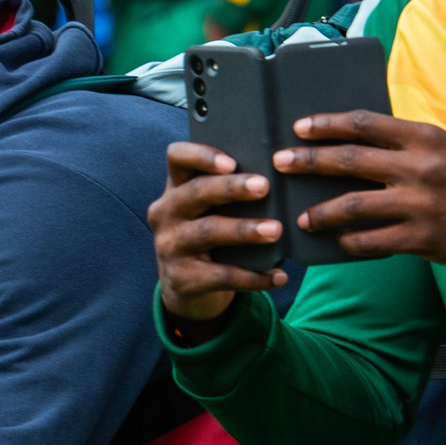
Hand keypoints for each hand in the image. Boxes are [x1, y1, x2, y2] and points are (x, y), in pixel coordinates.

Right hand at [150, 141, 288, 329]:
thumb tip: (280, 178)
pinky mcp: (181, 279)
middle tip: (263, 187)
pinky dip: (254, 276)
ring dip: (244, 230)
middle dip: (231, 188)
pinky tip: (279, 276)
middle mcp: (166, 213)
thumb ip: (228, 192)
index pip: (177, 158)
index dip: (201, 155)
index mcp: (175, 188)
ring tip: (275, 231)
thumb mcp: (206, 211)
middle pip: (197, 192)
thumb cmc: (206, 237)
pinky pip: (222, 276)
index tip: (231, 162)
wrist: (184, 288)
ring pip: (208, 231)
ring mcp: (170, 247)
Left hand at [276, 111, 445, 269]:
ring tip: (302, 217)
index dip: (329, 124)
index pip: (366, 124)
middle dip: (309, 161)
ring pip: (353, 206)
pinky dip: (351, 241)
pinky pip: (373, 240)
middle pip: (351, 160)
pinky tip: (339, 241)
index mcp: (425, 138)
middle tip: (281, 162)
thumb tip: (367, 136)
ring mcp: (419, 205)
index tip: (302, 128)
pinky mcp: (421, 239)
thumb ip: (411, 140)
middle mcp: (419, 168)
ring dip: (321, 212)